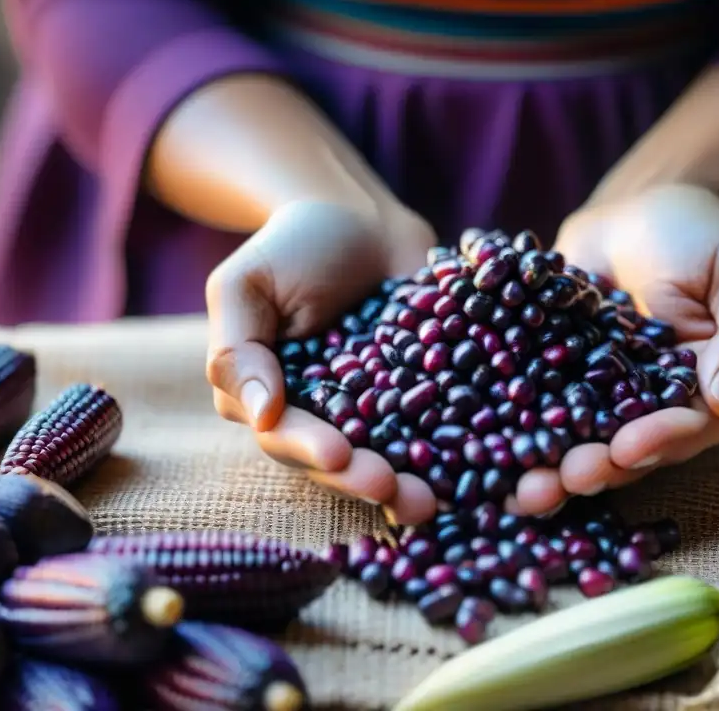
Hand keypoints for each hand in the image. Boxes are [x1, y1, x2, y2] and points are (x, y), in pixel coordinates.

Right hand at [204, 199, 440, 524]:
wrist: (361, 219)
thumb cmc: (293, 247)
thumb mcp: (246, 286)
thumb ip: (238, 348)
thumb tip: (258, 414)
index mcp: (276, 402)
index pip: (286, 436)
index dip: (311, 449)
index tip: (339, 454)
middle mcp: (327, 419)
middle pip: (343, 462)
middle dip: (366, 479)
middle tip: (395, 490)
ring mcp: (380, 414)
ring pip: (393, 458)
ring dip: (412, 483)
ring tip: (435, 500)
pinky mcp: (426, 399)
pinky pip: (441, 430)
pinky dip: (458, 452)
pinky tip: (480, 468)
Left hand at [511, 185, 718, 514]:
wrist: (635, 209)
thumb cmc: (700, 232)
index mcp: (711, 390)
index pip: (694, 427)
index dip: (662, 441)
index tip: (627, 448)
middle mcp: (657, 407)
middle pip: (633, 451)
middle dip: (600, 469)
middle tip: (567, 478)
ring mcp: (603, 399)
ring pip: (581, 443)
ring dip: (553, 469)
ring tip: (524, 489)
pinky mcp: (557, 382)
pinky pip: (538, 411)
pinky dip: (515, 435)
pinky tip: (488, 453)